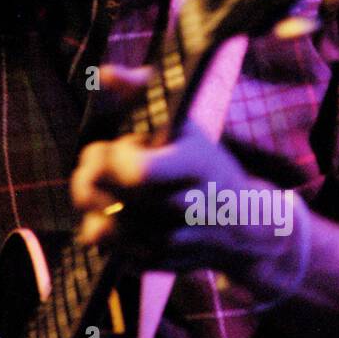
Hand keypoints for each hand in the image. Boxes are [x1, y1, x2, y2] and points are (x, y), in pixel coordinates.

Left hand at [69, 64, 300, 278]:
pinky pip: (108, 248)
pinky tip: (112, 212)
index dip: (113, 158)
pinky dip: (100, 227)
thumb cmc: (206, 166)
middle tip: (94, 165)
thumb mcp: (185, 124)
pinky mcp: (159, 263)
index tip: (117, 147)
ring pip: (103, 226)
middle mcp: (186, 207)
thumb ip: (143, 91)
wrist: (247, 227)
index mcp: (195, 165)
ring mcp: (172, 240)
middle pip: (113, 196)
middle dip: (91, 175)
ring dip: (92, 203)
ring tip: (99, 188)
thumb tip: (105, 73)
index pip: (139, 173)